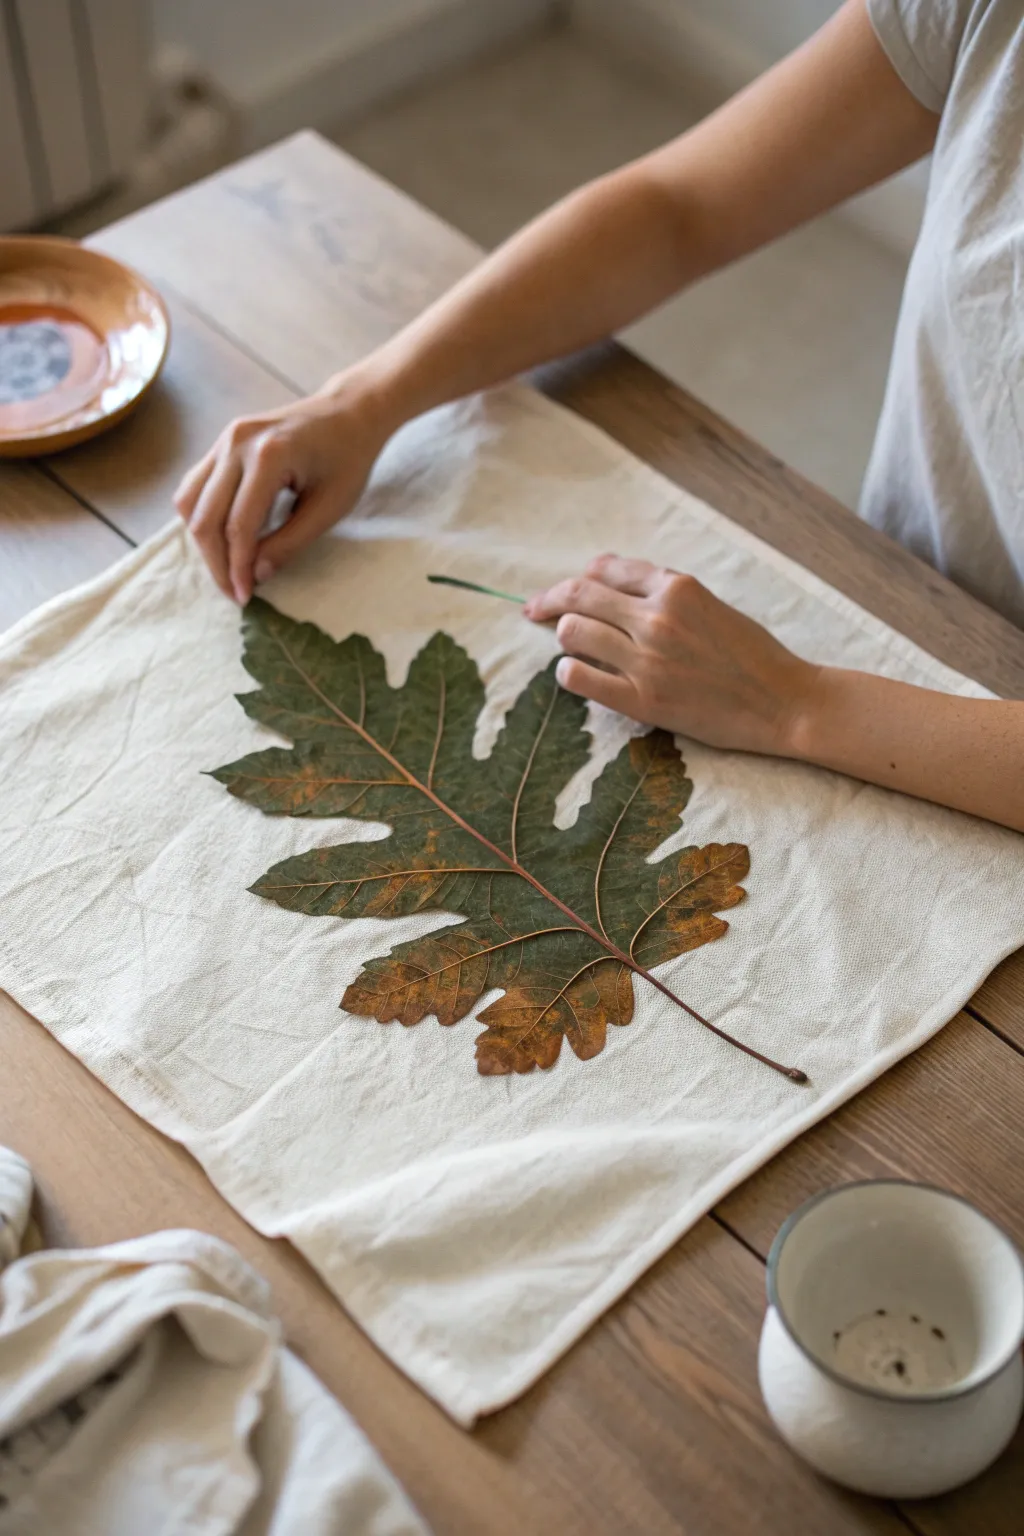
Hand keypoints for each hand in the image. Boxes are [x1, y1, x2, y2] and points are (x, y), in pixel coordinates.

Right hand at [173, 369, 393, 602]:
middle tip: (234, 592)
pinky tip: (224, 540)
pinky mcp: (222, 441)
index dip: (238, 567)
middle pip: (205, 517)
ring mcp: (225, 438)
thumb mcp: (329, 508)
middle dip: (217, 562)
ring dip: (204, 542)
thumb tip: (255, 575)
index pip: (238, 525)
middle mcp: (237, 443)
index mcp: (269, 456)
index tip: (245, 597)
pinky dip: (203, 517)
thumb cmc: (347, 459)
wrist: (348, 412)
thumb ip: (290, 543)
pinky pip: (196, 486)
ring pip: (190, 501)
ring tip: (228, 569)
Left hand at [524, 553, 819, 755]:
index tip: (563, 591)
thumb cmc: (752, 654)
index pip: (606, 569)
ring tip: (573, 648)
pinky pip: (579, 677)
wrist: (784, 702)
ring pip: (573, 632)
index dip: (579, 579)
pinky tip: (575, 674)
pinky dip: (568, 672)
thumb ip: (664, 591)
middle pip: (579, 595)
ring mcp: (647, 659)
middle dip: (549, 601)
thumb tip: (607, 578)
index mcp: (677, 587)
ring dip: (565, 637)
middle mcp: (657, 617)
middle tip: (532, 611)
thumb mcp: (711, 605)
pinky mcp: (643, 700)